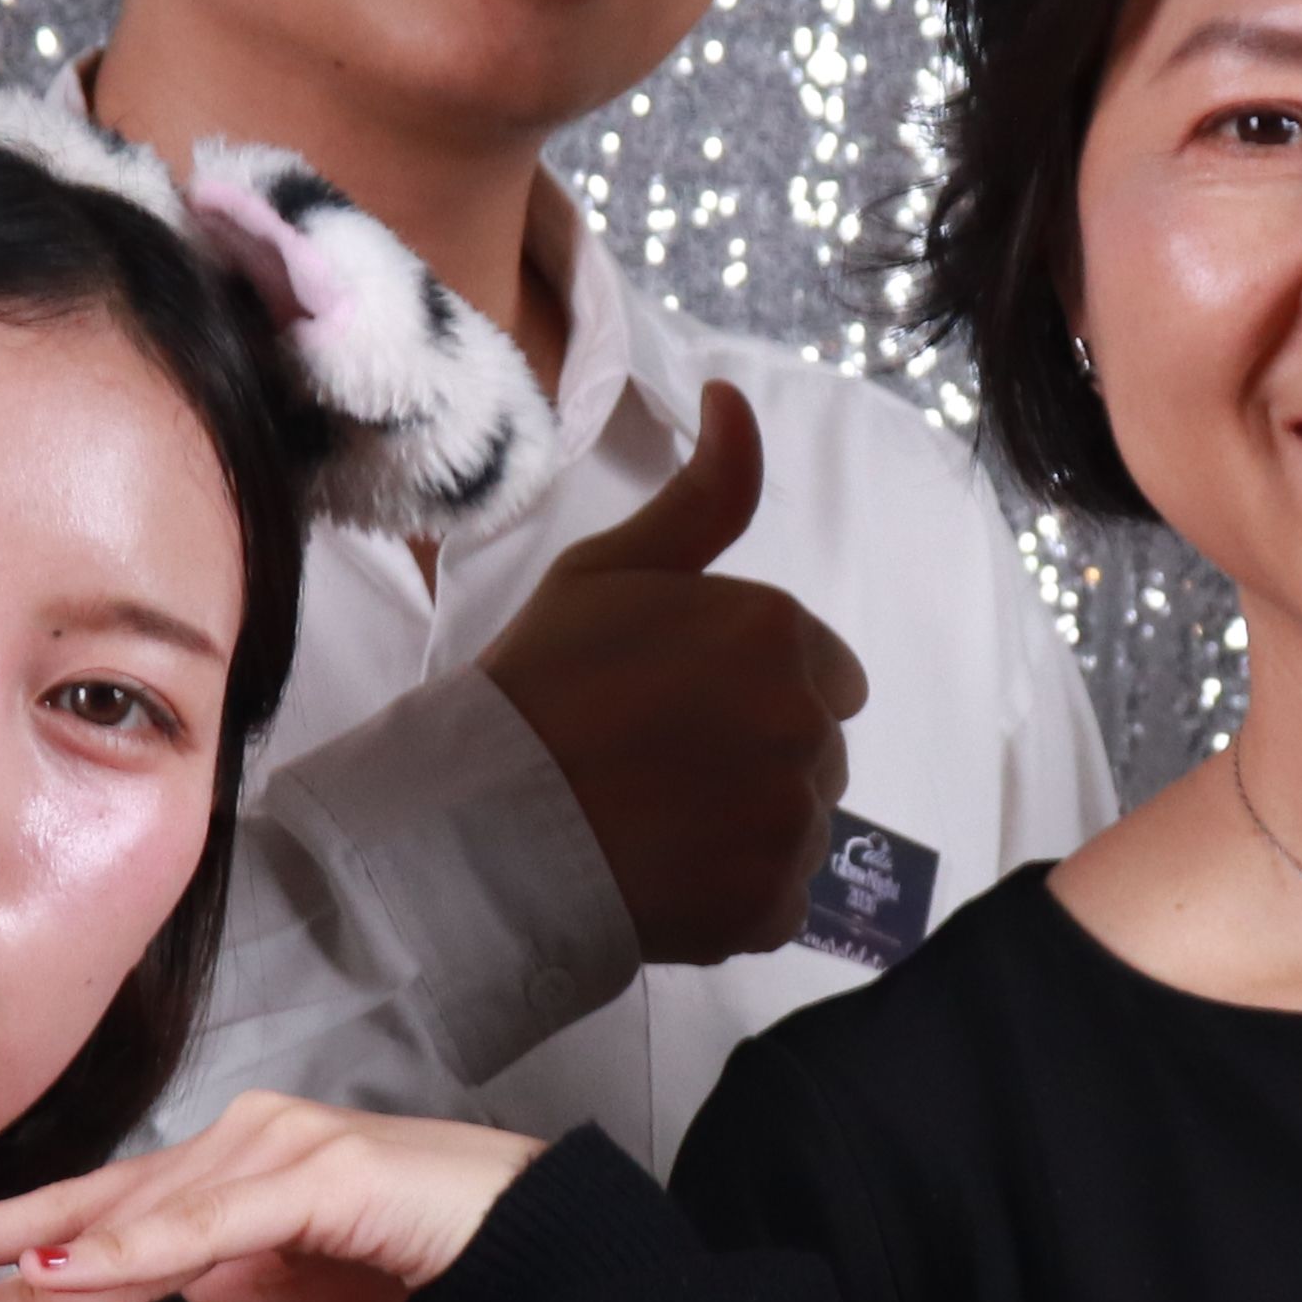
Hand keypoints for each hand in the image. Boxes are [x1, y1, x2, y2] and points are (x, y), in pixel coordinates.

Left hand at [0, 1088, 548, 1301]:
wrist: (537, 1245)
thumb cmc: (428, 1261)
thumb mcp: (303, 1290)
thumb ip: (236, 1281)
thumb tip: (178, 1291)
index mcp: (226, 1180)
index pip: (95, 1228)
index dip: (7, 1262)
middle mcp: (239, 1149)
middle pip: (89, 1210)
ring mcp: (279, 1151)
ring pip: (136, 1219)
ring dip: (41, 1264)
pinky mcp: (324, 1175)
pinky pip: (211, 1224)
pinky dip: (134, 1252)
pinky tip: (67, 1273)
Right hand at [476, 380, 873, 962]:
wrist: (480, 821)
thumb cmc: (539, 683)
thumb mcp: (611, 568)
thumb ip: (702, 494)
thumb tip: (734, 397)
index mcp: (778, 633)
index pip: (821, 666)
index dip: (749, 685)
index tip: (676, 705)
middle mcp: (807, 723)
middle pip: (817, 745)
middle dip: (758, 752)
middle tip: (657, 764)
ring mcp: (794, 822)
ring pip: (801, 821)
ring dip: (750, 824)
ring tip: (657, 822)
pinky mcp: (773, 904)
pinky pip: (780, 895)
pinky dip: (735, 891)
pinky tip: (666, 871)